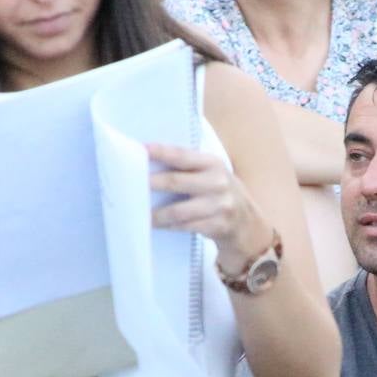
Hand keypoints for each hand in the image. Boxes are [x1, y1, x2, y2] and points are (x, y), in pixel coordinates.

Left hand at [147, 142, 271, 268]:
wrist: (247, 223)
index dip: (160, 152)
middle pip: (175, 181)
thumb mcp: (212, 174)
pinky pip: (185, 226)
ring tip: (137, 212)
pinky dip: (168, 226)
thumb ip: (189, 167)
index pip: (182, 155)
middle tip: (129, 183)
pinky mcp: (217, 226)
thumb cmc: (219, 193)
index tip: (140, 150)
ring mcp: (219, 206)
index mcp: (213, 164)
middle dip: (150, 183)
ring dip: (155, 213)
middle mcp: (217, 182)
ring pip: (178, 211)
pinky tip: (155, 225)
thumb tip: (149, 162)